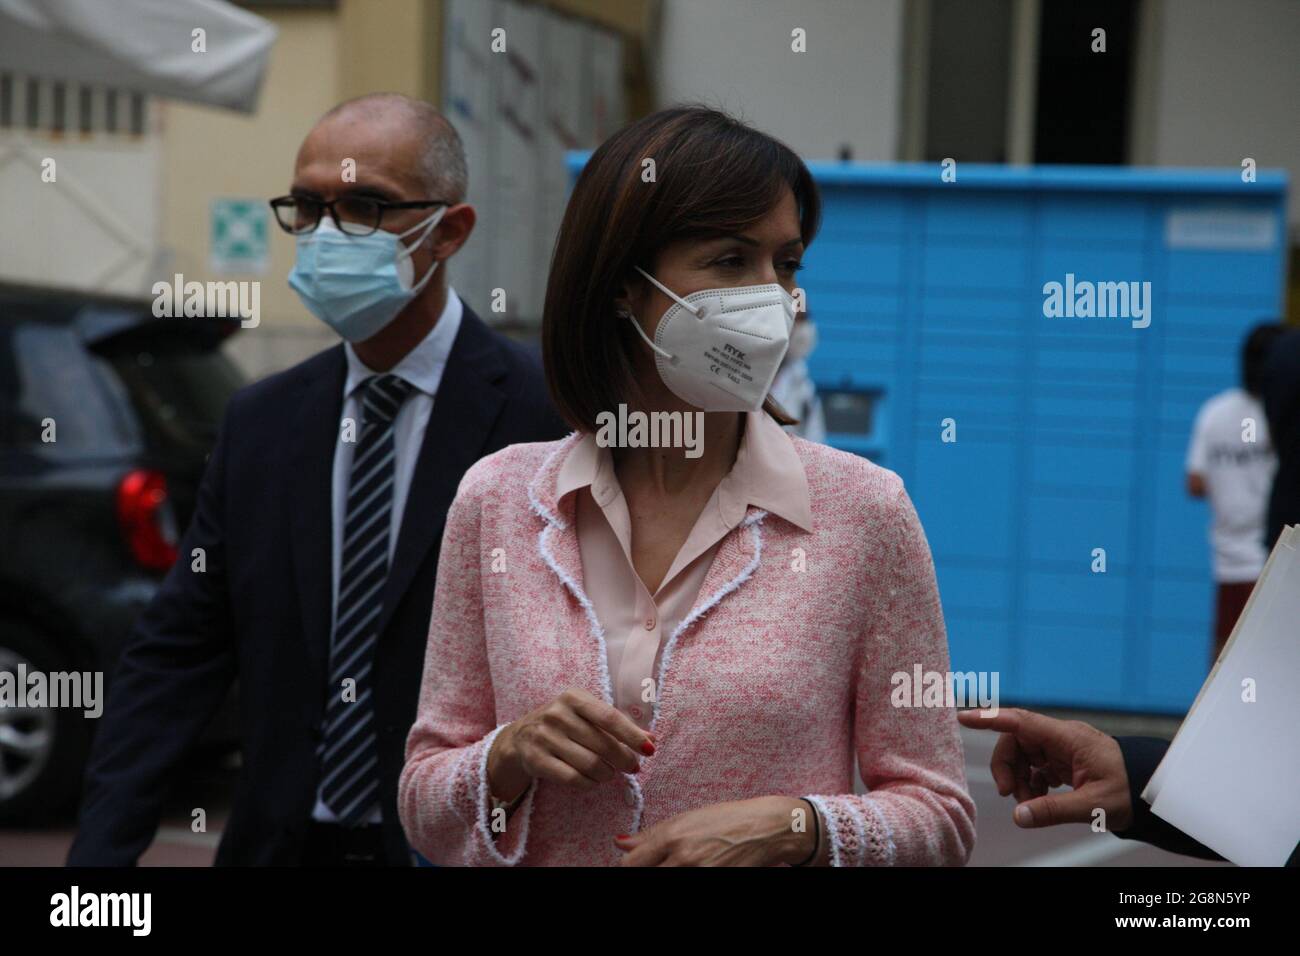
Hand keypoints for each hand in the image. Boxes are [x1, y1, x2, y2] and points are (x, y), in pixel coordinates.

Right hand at [487, 688, 654, 800]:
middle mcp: (557, 715)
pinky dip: (590, 783)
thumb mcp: (587, 715)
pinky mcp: (536, 760)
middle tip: (633, 767)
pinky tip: (594, 781)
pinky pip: (573, 778)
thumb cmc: (564, 723)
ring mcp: (545, 738)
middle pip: (602, 744)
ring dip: (608, 773)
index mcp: (573, 697)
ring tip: (611, 774)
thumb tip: (651, 740)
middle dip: (624, 759)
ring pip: (590, 764)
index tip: (649, 750)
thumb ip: (618, 725)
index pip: (609, 717)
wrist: (520, 737)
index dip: (632, 735)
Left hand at [614, 796, 814, 865]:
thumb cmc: (729, 819)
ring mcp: (699, 873)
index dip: (629, 866)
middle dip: (646, 873)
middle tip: (658, 866)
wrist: (765, 829)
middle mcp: (683, 857)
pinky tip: (694, 870)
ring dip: (665, 877)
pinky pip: (688, 889)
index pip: (631, 863)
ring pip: (664, 883)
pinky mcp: (714, 883)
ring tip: (680, 866)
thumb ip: (652, 834)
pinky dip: (685, 880)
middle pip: (644, 876)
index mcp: (673, 836)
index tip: (635, 865)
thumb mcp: (688, 818)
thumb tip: (620, 842)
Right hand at [957, 707, 1133, 830]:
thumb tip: (1018, 815)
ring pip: (1024, 754)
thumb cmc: (1128, 792)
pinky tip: (1039, 799)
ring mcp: (1062, 748)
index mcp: (1068, 739)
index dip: (990, 719)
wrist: (1150, 791)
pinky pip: (1035, 765)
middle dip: (1007, 767)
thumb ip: (1053, 810)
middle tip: (1009, 794)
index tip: (963, 718)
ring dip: (1019, 778)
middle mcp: (1062, 738)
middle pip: (1016, 741)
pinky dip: (1031, 782)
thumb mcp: (1093, 806)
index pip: (1021, 722)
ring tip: (1030, 802)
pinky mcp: (1064, 760)